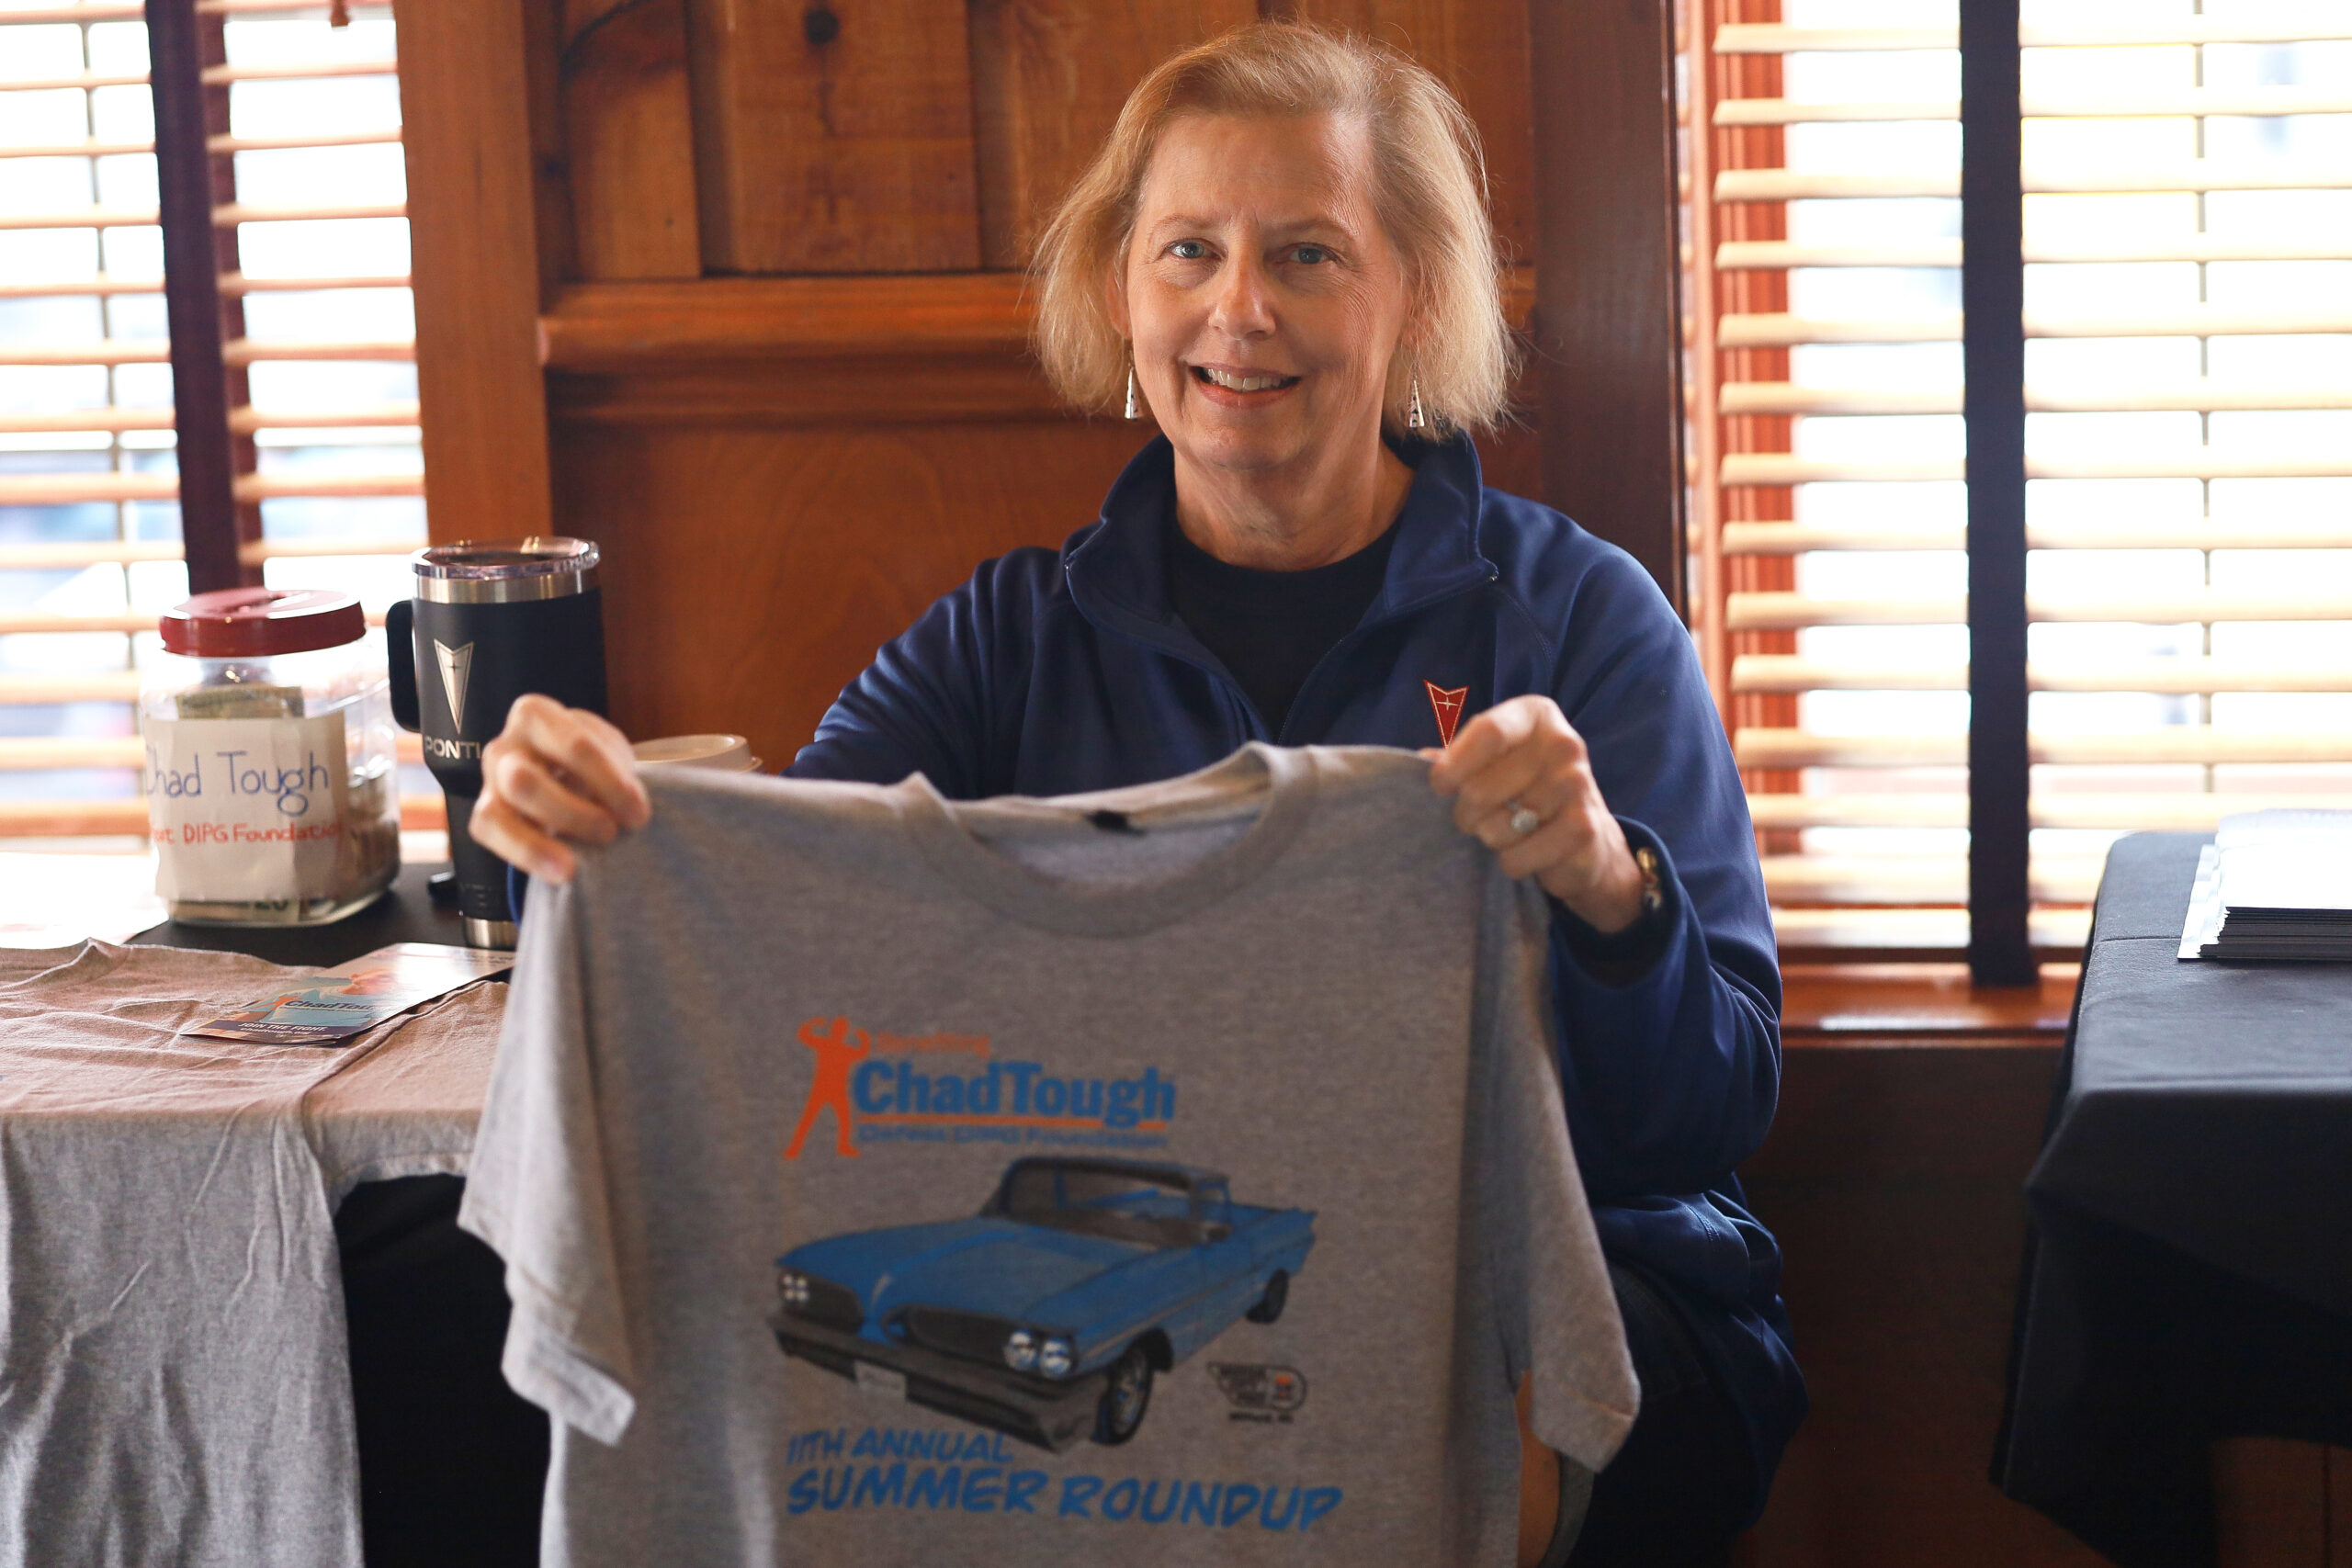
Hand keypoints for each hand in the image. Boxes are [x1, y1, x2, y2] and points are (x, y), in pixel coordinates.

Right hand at [468, 695, 650, 883]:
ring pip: (506, 807)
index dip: (609, 783)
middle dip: (574, 813)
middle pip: (526, 780)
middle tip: (611, 833)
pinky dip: (530, 854)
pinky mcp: (485, 813)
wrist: (569, 780)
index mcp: (537, 715)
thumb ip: (617, 773)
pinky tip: (563, 872)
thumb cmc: (590, 764)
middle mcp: (505, 744)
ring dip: (549, 834)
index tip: (638, 813)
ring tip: (589, 854)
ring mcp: (490, 779)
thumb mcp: (609, 755)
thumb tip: (628, 811)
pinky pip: (492, 833)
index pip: (574, 745)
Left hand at [1424, 694, 1645, 932]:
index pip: (1487, 732)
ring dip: (1491, 839)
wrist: (1585, 837)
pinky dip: (1512, 863)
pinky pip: (1517, 857)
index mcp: (1535, 715)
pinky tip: (1529, 852)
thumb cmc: (1524, 789)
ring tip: (1508, 831)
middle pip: (1481, 788)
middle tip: (1473, 818)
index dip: (1452, 766)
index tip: (1439, 787)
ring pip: (1497, 828)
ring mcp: (1578, 785)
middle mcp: (1563, 743)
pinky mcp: (1584, 829)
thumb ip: (1455, 757)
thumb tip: (1422, 761)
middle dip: (1465, 814)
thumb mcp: (1491, 761)